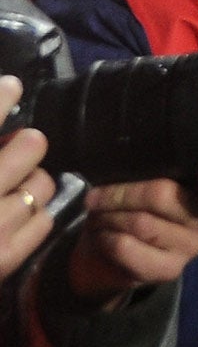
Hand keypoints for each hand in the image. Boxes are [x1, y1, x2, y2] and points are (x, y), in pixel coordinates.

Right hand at [0, 78, 55, 277]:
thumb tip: (2, 99)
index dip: (1, 97)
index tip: (10, 88)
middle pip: (32, 143)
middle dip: (22, 144)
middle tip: (10, 150)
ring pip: (42, 182)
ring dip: (27, 182)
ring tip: (6, 189)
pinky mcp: (5, 259)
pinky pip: (44, 219)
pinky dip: (31, 214)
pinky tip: (9, 217)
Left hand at [65, 169, 197, 309]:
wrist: (110, 249)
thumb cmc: (132, 202)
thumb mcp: (146, 178)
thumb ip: (155, 166)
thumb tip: (138, 152)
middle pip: (166, 197)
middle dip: (121, 193)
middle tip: (97, 195)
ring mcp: (192, 247)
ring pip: (142, 223)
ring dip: (108, 216)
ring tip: (98, 213)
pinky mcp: (170, 270)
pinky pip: (127, 247)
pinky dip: (105, 237)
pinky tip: (102, 234)